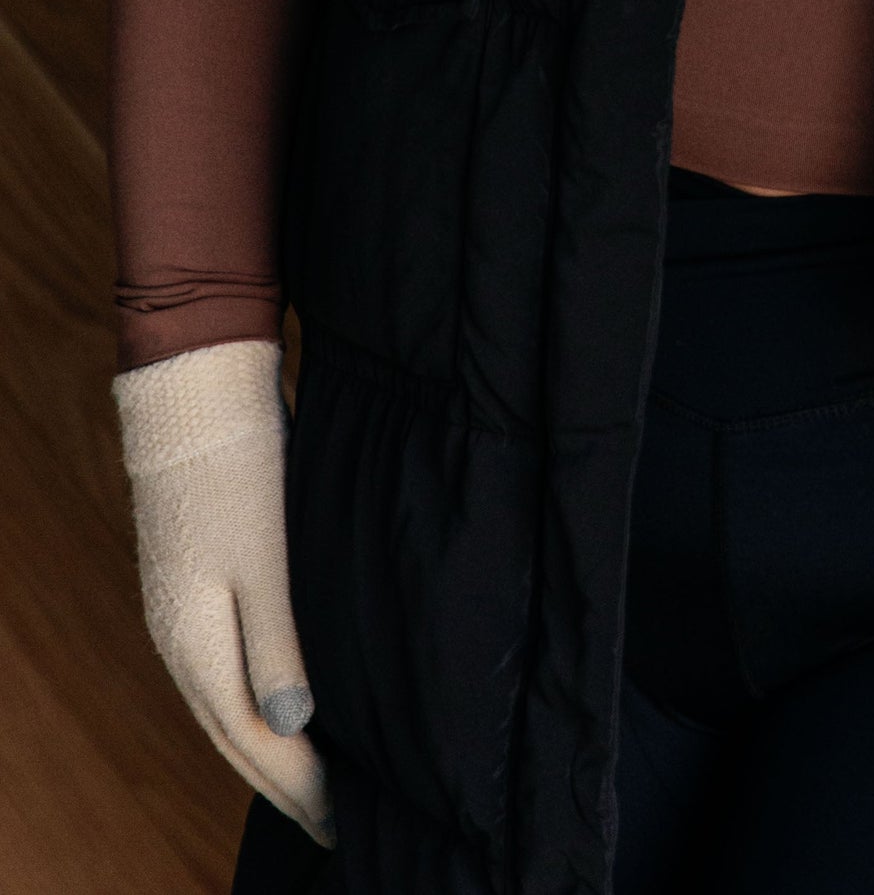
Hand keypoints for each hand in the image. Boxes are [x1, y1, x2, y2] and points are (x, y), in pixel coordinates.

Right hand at [113, 339, 333, 845]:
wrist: (196, 395)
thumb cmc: (239, 473)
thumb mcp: (266, 559)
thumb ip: (280, 646)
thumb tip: (294, 729)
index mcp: (197, 647)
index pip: (254, 742)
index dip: (303, 787)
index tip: (348, 821)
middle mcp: (180, 645)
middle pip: (235, 737)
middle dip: (286, 784)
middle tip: (337, 823)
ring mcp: (181, 618)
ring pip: (226, 708)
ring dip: (268, 749)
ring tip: (316, 781)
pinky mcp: (192, 590)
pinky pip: (224, 675)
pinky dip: (254, 706)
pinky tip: (284, 709)